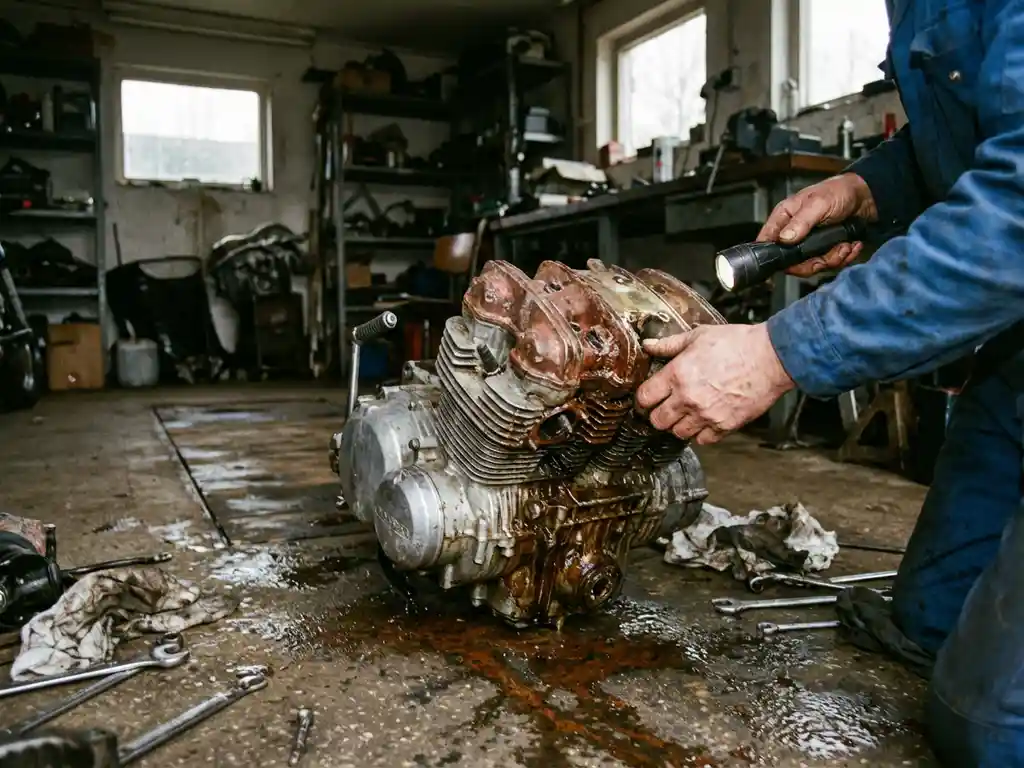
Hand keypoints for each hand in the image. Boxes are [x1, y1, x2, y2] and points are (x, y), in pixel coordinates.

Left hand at [635, 324, 794, 444]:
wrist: (771, 358)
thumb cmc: (736, 343)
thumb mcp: (698, 336)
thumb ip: (669, 344)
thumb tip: (647, 345)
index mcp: (677, 375)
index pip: (645, 397)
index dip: (644, 398)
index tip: (648, 397)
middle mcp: (687, 399)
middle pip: (657, 421)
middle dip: (658, 414)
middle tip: (666, 407)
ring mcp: (706, 415)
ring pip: (678, 432)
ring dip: (679, 424)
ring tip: (687, 413)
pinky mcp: (725, 426)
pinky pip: (702, 440)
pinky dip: (701, 433)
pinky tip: (705, 420)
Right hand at [757, 173, 877, 277]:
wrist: (866, 197)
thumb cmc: (839, 192)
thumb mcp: (819, 204)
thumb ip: (801, 222)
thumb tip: (783, 239)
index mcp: (785, 218)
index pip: (767, 240)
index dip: (772, 254)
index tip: (788, 261)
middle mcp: (794, 233)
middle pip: (791, 262)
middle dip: (814, 262)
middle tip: (832, 252)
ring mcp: (809, 244)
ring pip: (812, 265)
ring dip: (833, 259)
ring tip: (846, 245)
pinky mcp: (824, 250)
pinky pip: (828, 264)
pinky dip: (843, 257)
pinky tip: (851, 245)